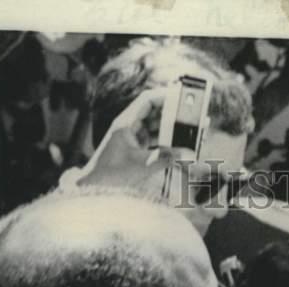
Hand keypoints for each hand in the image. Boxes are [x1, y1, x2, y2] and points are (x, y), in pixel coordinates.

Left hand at [74, 87, 231, 228]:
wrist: (94, 188)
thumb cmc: (111, 174)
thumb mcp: (141, 165)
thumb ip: (165, 158)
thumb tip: (188, 154)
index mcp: (126, 123)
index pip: (148, 101)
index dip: (166, 96)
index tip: (184, 97)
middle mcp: (129, 127)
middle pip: (155, 113)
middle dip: (175, 114)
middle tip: (194, 116)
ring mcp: (132, 138)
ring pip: (157, 128)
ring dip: (173, 130)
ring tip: (193, 132)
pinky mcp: (135, 150)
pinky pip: (155, 142)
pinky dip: (168, 143)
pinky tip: (181, 147)